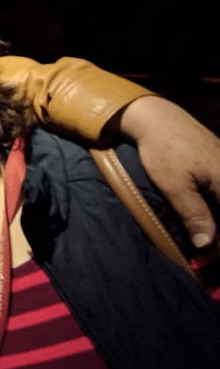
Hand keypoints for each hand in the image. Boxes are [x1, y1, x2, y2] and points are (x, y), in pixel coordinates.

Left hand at [111, 95, 219, 247]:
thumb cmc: (163, 150)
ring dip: (214, 215)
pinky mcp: (219, 159)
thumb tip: (207, 246)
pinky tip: (204, 211)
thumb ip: (195, 216)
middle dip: (218, 228)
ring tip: (204, 232)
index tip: (210, 251)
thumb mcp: (175, 187)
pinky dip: (214, 200)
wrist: (155, 117)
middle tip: (205, 245)